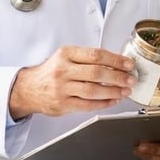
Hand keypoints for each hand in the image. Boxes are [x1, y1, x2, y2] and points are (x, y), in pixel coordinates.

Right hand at [10, 46, 134, 119]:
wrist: (28, 89)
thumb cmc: (52, 72)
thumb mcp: (66, 57)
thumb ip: (87, 58)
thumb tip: (117, 62)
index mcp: (66, 54)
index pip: (96, 55)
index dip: (116, 59)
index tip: (129, 64)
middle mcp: (63, 70)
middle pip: (97, 73)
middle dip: (118, 77)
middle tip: (131, 79)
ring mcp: (62, 88)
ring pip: (93, 90)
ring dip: (114, 91)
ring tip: (125, 91)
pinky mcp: (62, 104)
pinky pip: (88, 105)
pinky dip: (104, 103)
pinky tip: (113, 100)